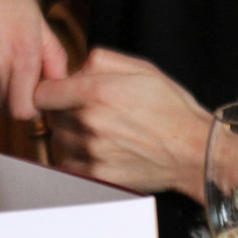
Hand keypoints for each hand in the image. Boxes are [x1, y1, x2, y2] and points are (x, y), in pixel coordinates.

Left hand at [33, 49, 212, 199]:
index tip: (59, 94)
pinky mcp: (97, 176)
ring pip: (60, 141)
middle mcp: (90, 122)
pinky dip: (78, 160)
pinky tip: (100, 152)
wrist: (195, 151)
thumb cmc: (171, 108)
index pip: (42, 93)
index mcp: (97, 91)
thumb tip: (73, 69)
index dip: (49, 91)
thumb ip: (99, 60)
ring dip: (72, 137)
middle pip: (52, 117)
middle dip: (66, 112)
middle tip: (92, 113)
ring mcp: (92, 151)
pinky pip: (69, 166)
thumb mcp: (141, 68)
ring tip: (100, 133)